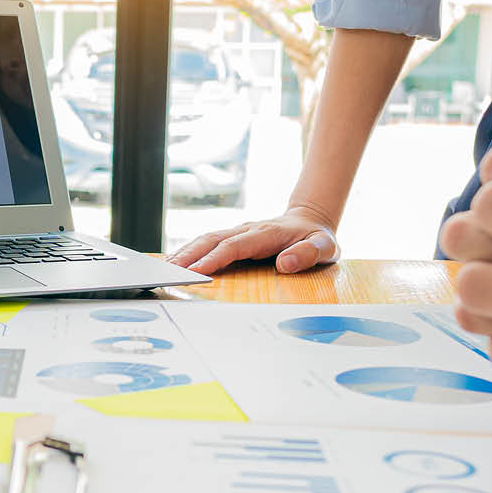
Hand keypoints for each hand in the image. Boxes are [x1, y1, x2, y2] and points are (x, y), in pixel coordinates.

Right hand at [167, 204, 339, 275]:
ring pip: (206, 239)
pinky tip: (176, 261)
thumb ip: (308, 254)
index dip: (214, 258)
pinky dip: (190, 251)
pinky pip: (208, 242)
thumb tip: (285, 263)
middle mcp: (247, 229)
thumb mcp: (325, 247)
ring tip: (166, 268)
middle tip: (170, 272)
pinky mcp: (233, 237)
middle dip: (189, 255)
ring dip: (185, 252)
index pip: (234, 246)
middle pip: (212, 239)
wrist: (310, 220)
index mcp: (266, 233)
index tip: (196, 272)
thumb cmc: (317, 238)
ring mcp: (238, 231)